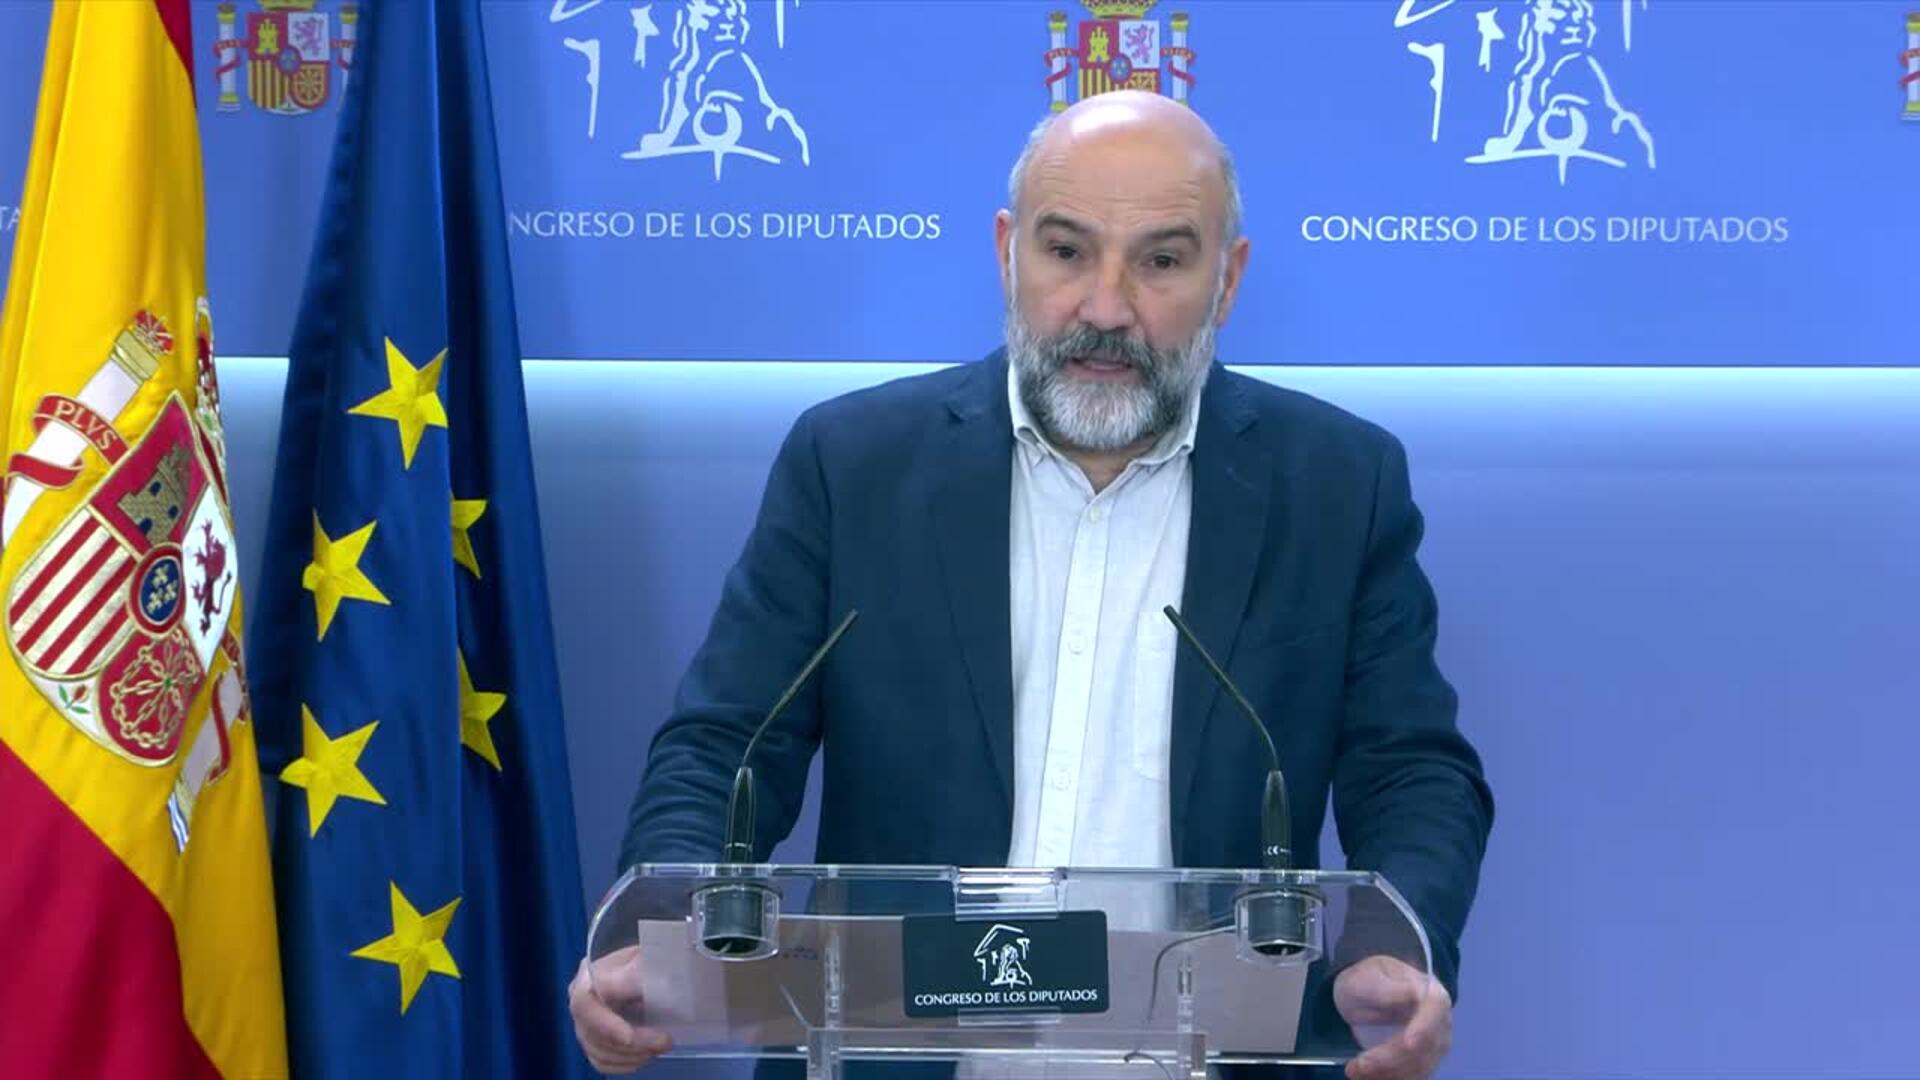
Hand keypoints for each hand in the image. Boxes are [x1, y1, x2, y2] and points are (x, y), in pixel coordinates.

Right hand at [569, 947, 672, 1074]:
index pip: (584, 1004)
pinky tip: (647, 1054)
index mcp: (588, 976)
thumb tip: (626, 987)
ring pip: (598, 1052)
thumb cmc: (648, 959)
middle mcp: (581, 1003)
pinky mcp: (595, 1043)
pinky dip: (627, 1064)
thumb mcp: (646, 958)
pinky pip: (603, 1063)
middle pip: (592, 1033)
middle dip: (631, 1044)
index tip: (631, 1038)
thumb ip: (634, 973)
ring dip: (632, 1056)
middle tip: (665, 1041)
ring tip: (661, 1045)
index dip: (606, 1025)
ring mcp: (585, 1025)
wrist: (650, 967)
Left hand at [1333, 955, 1451, 1079]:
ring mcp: (1434, 1044)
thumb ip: (1387, 990)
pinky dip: (1389, 1079)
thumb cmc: (1366, 980)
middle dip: (1389, 1059)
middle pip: (1424, 1046)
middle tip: (1355, 1065)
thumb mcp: (1367, 979)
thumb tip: (1413, 994)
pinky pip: (1412, 1076)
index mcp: (1431, 993)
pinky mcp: (1423, 1061)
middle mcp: (1440, 1021)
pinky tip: (1366, 1077)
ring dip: (1386, 1074)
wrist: (1364, 992)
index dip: (1424, 1028)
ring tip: (1353, 1071)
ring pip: (1419, 1068)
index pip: (1435, 1010)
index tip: (1407, 1044)